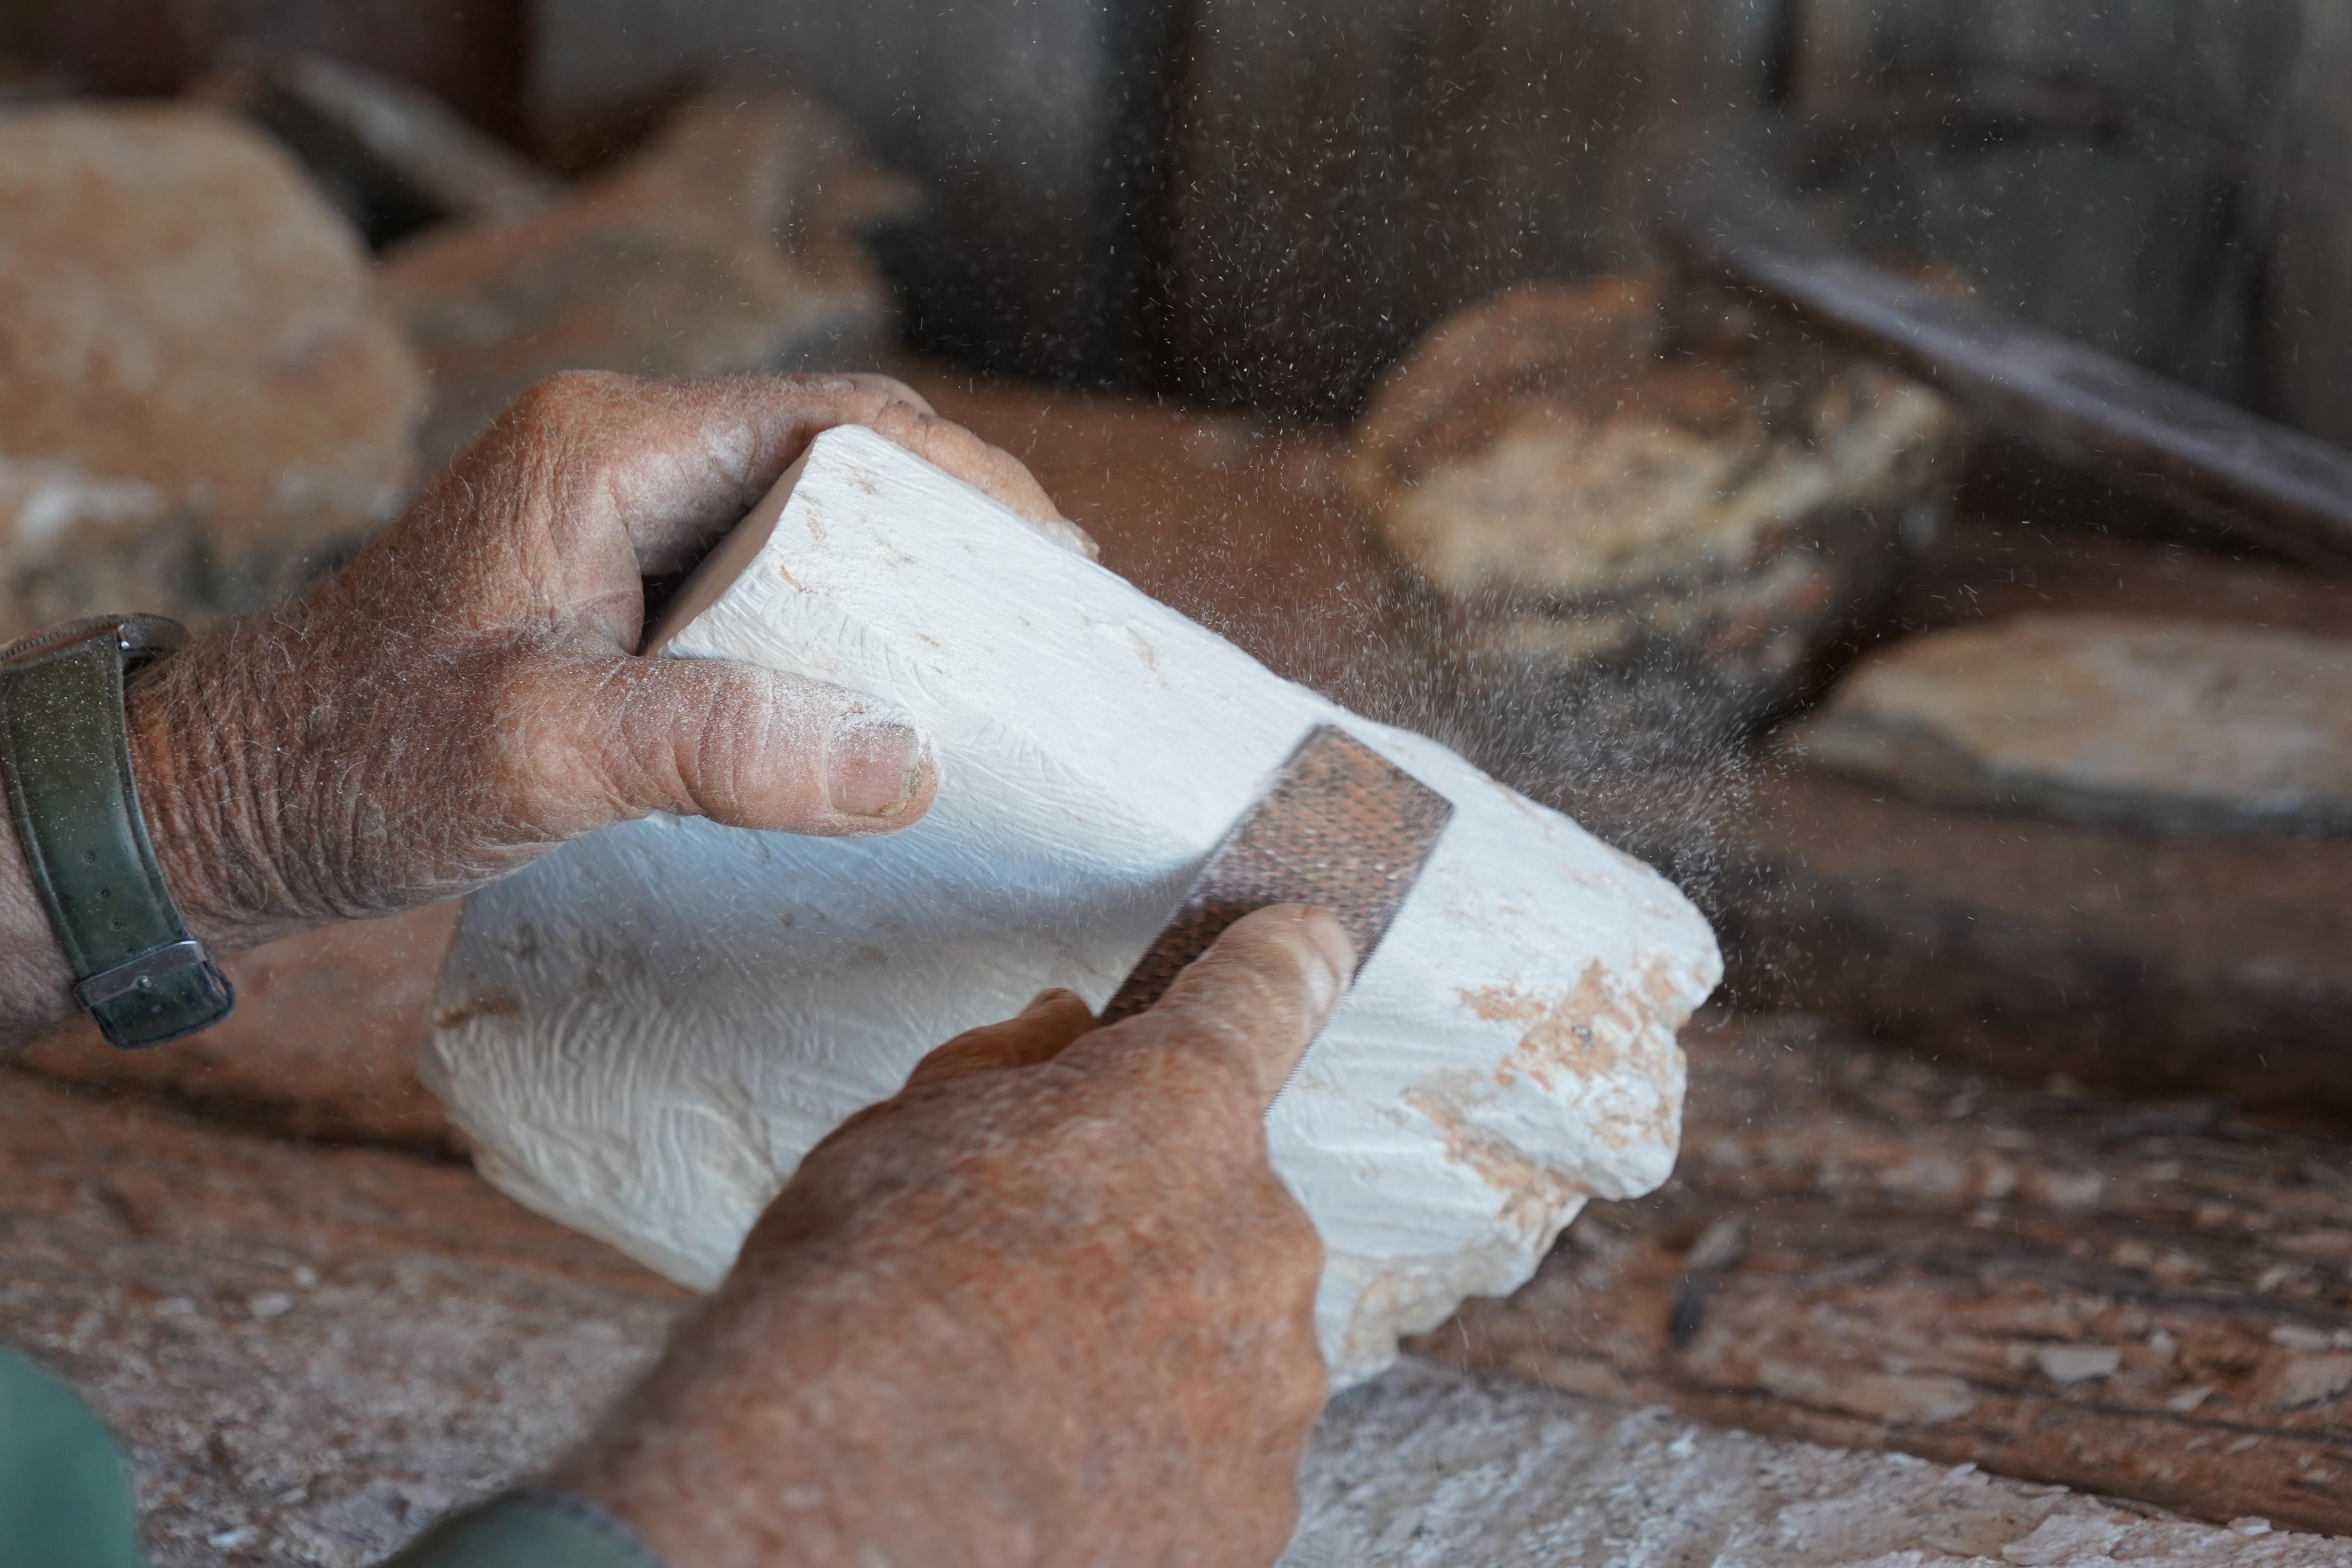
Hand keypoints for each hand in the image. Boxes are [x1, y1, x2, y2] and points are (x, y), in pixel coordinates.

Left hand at [109, 371, 1085, 963]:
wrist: (241, 802)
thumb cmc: (365, 762)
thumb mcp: (543, 754)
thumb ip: (717, 745)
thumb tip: (906, 761)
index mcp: (612, 447)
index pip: (841, 421)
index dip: (970, 483)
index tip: (1059, 565)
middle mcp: (622, 457)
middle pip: (841, 465)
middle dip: (957, 535)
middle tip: (1052, 624)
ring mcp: (617, 522)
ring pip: (808, 527)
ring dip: (904, 589)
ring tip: (998, 666)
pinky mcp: (613, 589)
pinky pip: (763, 587)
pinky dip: (841, 634)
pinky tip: (887, 702)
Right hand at [551, 904, 1351, 1567]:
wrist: (847, 1515)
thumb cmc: (848, 1310)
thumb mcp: (889, 1138)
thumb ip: (1003, 1070)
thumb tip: (1066, 1031)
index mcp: (1176, 1107)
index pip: (1263, 995)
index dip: (1281, 961)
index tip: (1310, 941)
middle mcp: (1259, 1233)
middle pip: (1226, 1202)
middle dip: (1152, 1224)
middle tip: (1028, 1281)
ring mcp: (1270, 1384)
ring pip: (1230, 1340)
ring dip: (1157, 1353)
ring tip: (1023, 1401)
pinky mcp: (1255, 1507)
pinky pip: (1219, 1460)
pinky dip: (1155, 1464)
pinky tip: (1052, 1479)